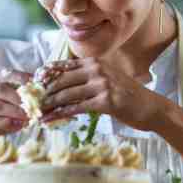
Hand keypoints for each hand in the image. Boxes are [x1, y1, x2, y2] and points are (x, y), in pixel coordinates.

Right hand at [0, 68, 31, 141]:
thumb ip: (12, 94)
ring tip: (28, 117)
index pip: (1, 72)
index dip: (20, 77)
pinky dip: (6, 123)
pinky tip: (17, 126)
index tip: (36, 83)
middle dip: (18, 97)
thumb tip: (36, 89)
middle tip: (33, 105)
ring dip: (14, 112)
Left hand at [40, 58, 170, 130]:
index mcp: (95, 62)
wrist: (151, 108)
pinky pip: (76, 108)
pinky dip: (59, 115)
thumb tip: (62, 85)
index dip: (45, 75)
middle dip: (43, 92)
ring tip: (36, 113)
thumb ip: (87, 78)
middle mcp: (97, 69)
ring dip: (49, 105)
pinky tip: (49, 120)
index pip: (63, 65)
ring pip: (66, 94)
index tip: (32, 84)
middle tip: (31, 102)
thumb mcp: (107, 79)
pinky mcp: (105, 101)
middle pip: (61, 79)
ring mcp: (101, 84)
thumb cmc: (127, 96)